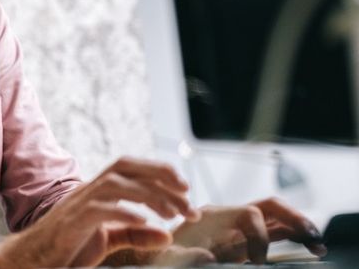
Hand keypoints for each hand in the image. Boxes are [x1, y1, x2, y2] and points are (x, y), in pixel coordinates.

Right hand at [0, 157, 198, 267]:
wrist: (30, 259)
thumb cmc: (66, 248)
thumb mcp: (107, 240)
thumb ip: (135, 236)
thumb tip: (167, 235)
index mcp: (96, 192)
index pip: (129, 167)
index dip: (159, 170)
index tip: (186, 187)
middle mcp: (87, 191)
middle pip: (124, 167)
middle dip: (160, 177)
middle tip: (188, 200)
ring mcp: (77, 205)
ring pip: (115, 184)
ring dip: (149, 195)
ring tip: (172, 214)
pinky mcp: (71, 223)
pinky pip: (99, 210)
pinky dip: (125, 213)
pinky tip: (145, 224)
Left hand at [169, 197, 325, 263]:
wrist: (152, 252)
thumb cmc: (158, 254)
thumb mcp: (166, 255)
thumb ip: (185, 255)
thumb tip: (207, 258)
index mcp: (212, 215)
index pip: (248, 214)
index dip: (260, 236)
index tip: (257, 262)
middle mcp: (228, 217)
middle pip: (267, 206)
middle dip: (292, 218)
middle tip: (311, 236)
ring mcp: (238, 229)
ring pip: (275, 218)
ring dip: (298, 227)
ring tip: (317, 244)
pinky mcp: (244, 242)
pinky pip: (273, 233)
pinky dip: (292, 237)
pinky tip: (309, 247)